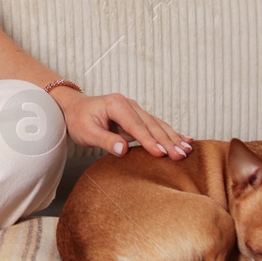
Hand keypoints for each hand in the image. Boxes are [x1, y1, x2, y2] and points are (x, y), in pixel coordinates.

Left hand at [52, 88, 192, 158]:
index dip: (148, 140)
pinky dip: (171, 134)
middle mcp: (129, 104)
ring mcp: (135, 110)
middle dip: (167, 141)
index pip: (135, 125)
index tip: (161, 154)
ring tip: (187, 150)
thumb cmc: (78, 120)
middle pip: (151, 125)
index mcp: (116, 105)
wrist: (74, 109)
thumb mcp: (86, 132)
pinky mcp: (138, 117)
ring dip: (173, 138)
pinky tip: (186, 140)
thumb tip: (123, 150)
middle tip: (180, 156)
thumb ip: (105, 140)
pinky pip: (157, 126)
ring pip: (158, 125)